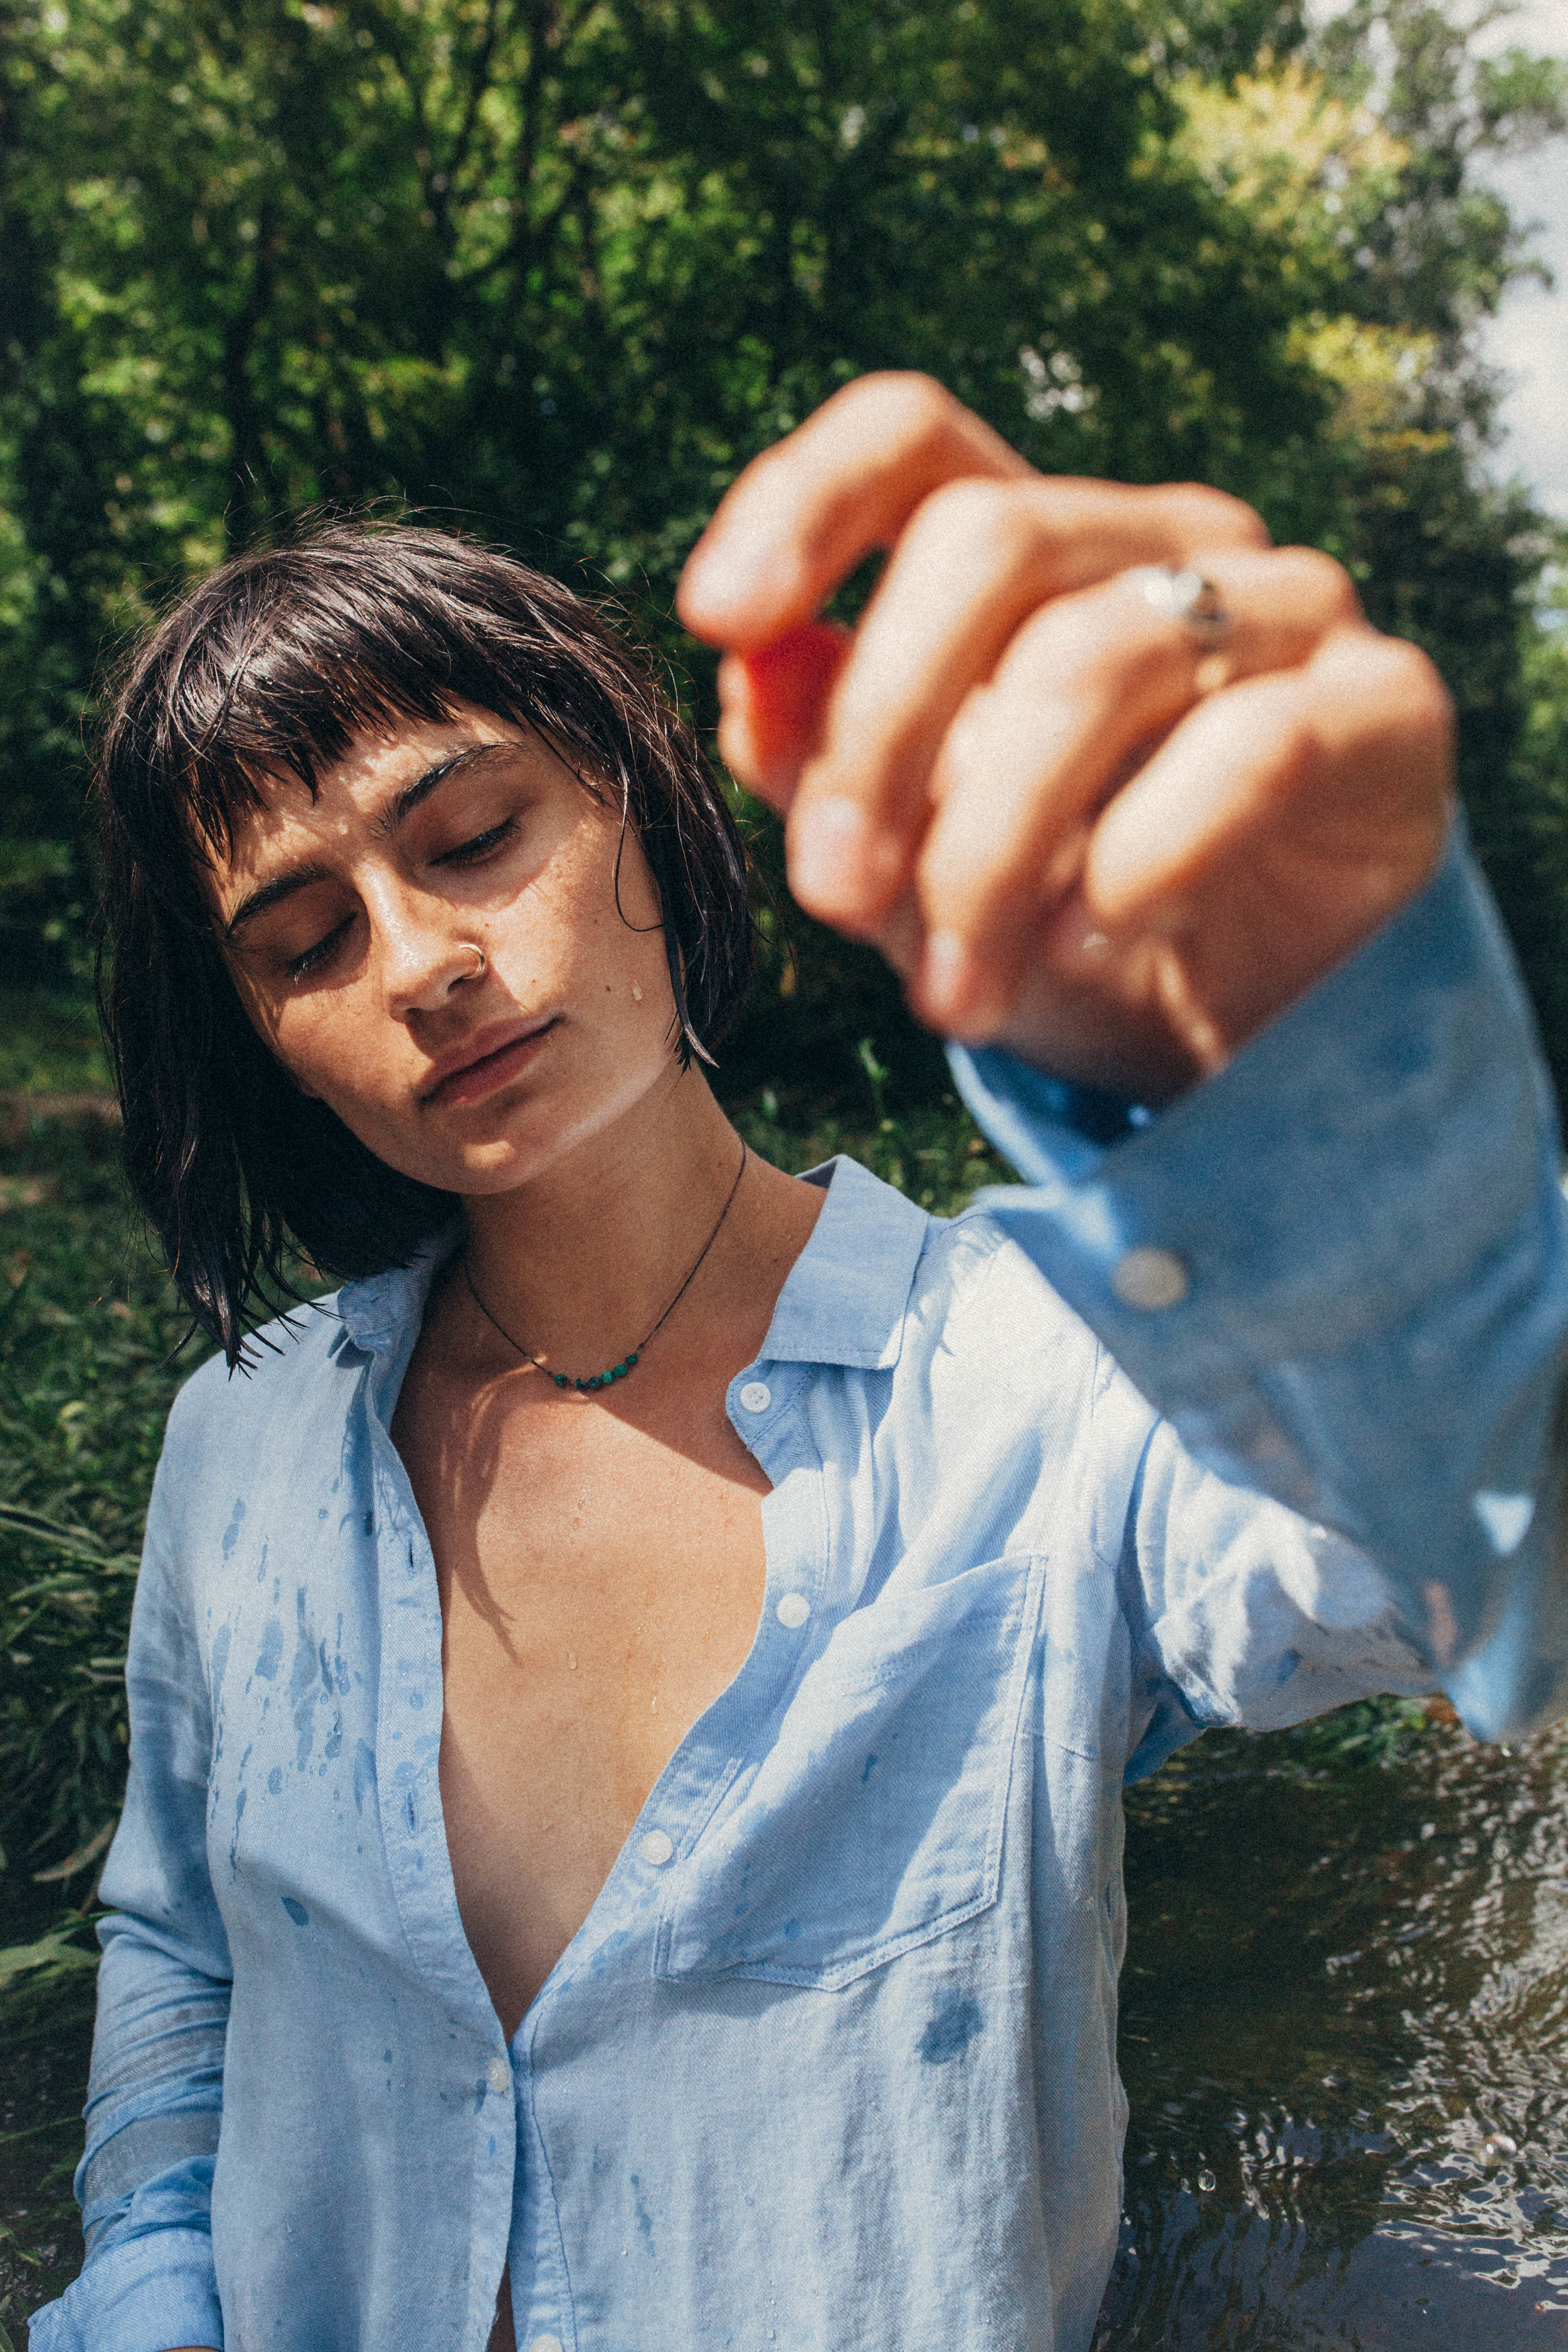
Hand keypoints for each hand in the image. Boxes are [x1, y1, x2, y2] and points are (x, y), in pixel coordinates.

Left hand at [677, 374, 1453, 1101]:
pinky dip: (1141, 860)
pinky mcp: (1385, 705)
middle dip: (879, 731)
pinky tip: (1086, 947)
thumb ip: (825, 760)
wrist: (1244, 1035)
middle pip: (988, 543)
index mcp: (1035, 548)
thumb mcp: (910, 864)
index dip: (804, 497)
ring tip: (952, 995)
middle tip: (829, 894)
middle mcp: (1162, 542)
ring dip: (992, 847)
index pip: (914, 436)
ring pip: (1098, 657)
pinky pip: (1249, 747)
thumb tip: (744, 675)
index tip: (719, 616)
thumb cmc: (1057, 923)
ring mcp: (1287, 607)